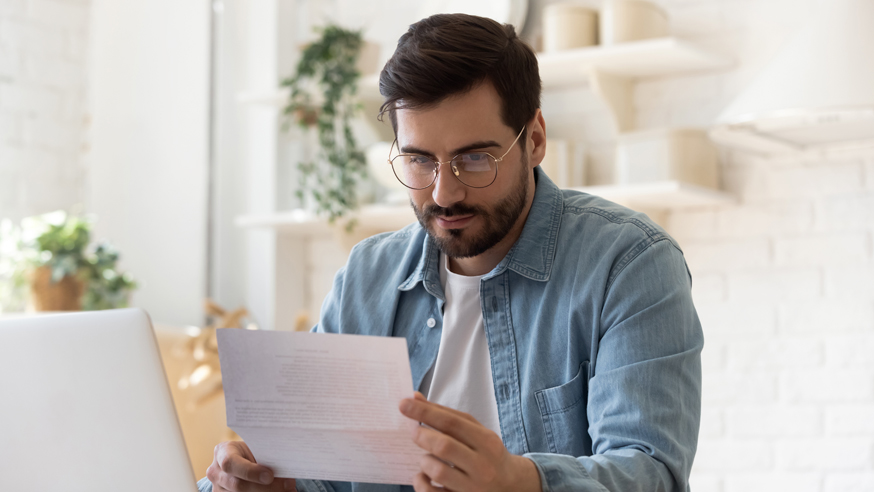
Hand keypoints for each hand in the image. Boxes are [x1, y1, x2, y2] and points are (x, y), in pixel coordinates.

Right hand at [206, 440, 295, 490]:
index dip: (250, 471)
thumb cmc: (251, 452)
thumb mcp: (255, 449)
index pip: (230, 463)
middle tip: (287, 485)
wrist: (241, 461)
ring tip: (286, 489)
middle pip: (237, 485)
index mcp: (222, 452)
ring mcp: (218, 488)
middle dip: (264, 488)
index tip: (270, 476)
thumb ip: (264, 456)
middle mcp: (216, 472)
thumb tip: (286, 468)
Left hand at [399, 393, 541, 491]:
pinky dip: (420, 482)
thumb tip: (415, 398)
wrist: (510, 486)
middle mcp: (483, 466)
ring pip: (437, 471)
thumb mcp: (476, 431)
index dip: (424, 411)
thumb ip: (447, 416)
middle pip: (444, 446)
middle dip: (421, 435)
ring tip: (427, 458)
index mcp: (487, 442)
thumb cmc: (487, 454)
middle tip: (414, 431)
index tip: (404, 404)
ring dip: (424, 461)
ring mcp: (473, 487)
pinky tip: (424, 476)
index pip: (452, 423)